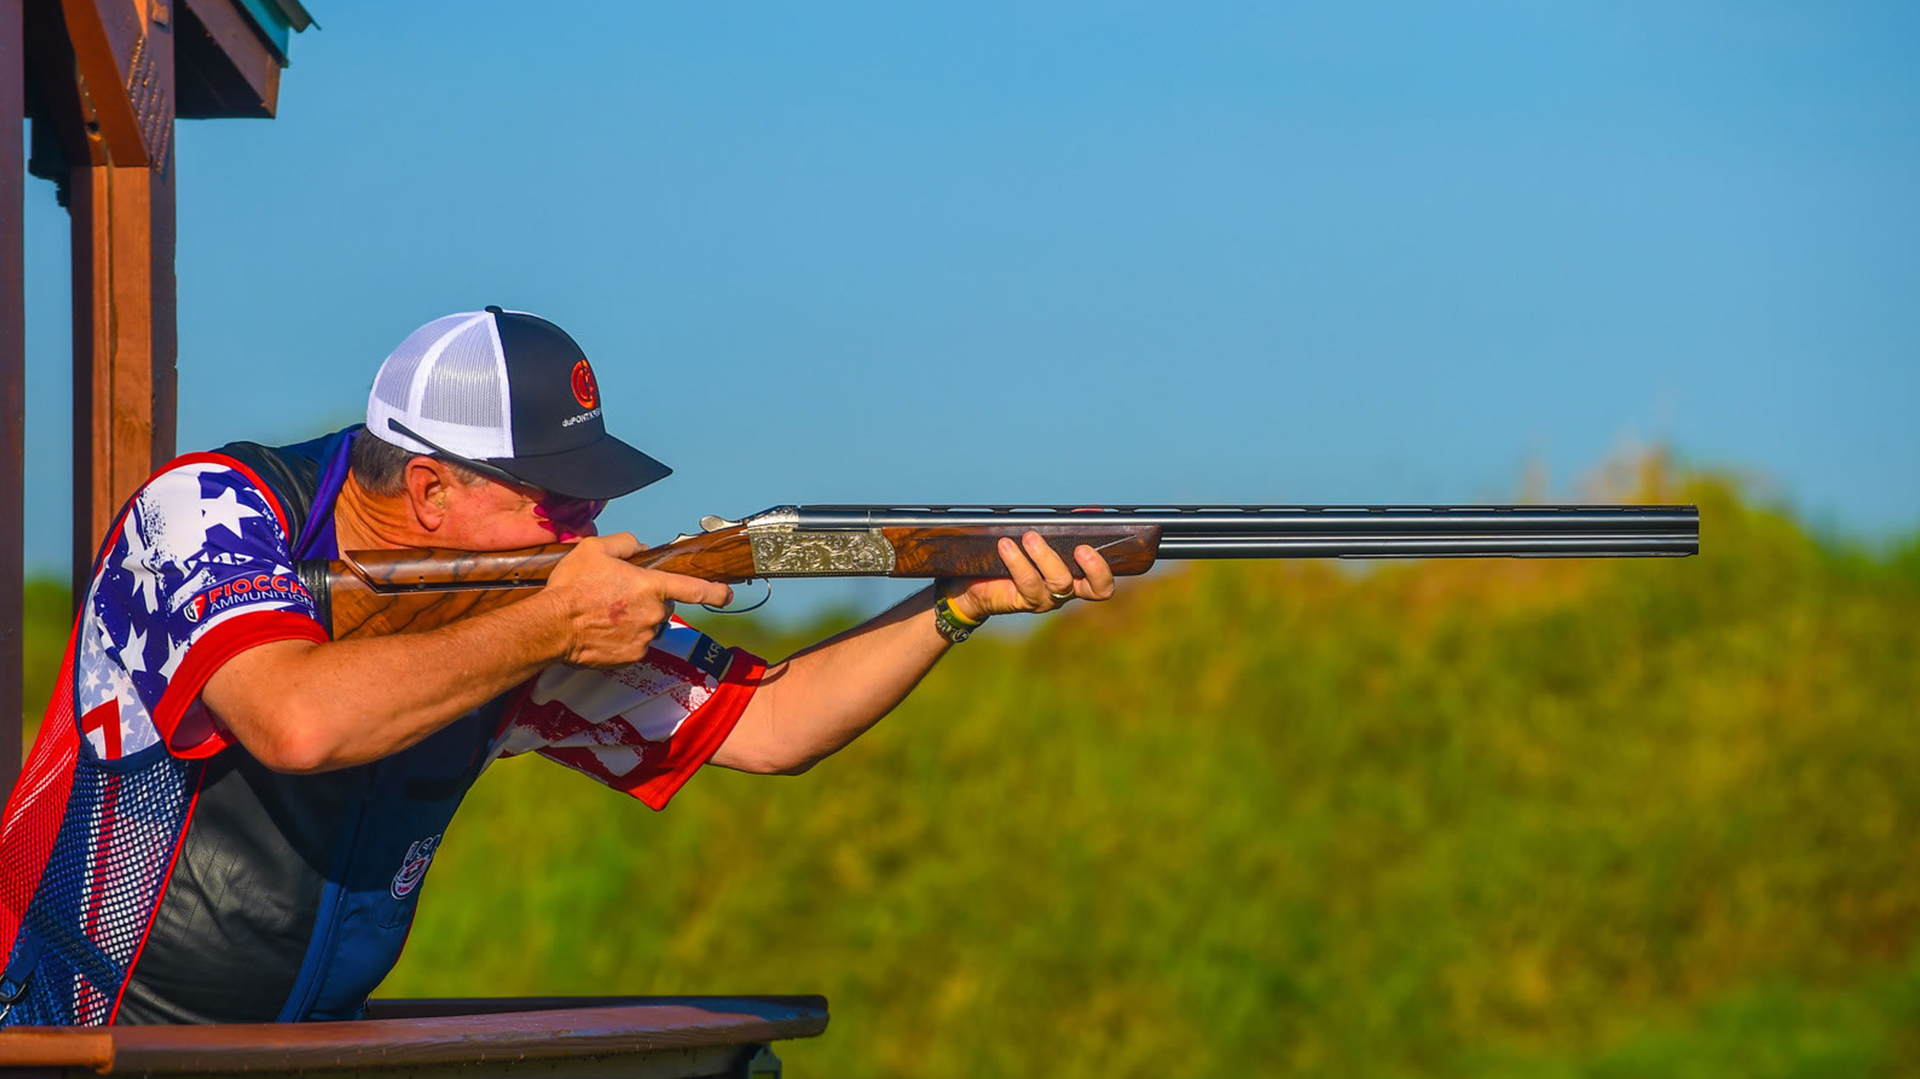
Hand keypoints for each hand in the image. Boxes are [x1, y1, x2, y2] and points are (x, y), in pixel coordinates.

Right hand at [541, 533, 733, 666]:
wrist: (551, 627)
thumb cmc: (572, 587)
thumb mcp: (596, 549)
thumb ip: (625, 543)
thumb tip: (641, 548)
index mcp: (651, 587)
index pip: (694, 589)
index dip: (715, 591)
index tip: (727, 594)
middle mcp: (654, 615)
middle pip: (665, 606)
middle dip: (650, 600)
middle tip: (620, 596)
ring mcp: (644, 639)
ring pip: (650, 626)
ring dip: (637, 620)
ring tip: (607, 614)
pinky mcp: (631, 657)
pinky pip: (636, 645)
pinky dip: (625, 639)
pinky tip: (604, 631)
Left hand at [944, 531, 1117, 622]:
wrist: (974, 582)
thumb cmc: (1013, 556)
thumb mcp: (1041, 538)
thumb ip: (1065, 527)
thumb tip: (1090, 511)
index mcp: (1077, 577)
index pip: (1103, 584)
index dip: (1104, 570)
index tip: (1091, 547)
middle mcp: (1065, 592)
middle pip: (1094, 589)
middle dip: (1093, 568)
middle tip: (1081, 548)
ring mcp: (1045, 599)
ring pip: (1058, 582)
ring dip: (1045, 556)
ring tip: (1030, 536)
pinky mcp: (1022, 600)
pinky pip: (1026, 582)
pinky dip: (1017, 560)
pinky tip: (1005, 545)